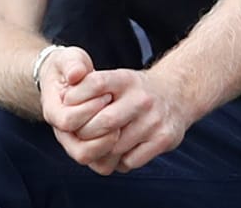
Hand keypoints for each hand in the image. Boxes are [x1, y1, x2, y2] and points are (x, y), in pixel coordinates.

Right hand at [35, 47, 117, 171]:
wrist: (72, 81)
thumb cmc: (72, 68)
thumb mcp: (70, 58)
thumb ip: (72, 64)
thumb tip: (77, 74)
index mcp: (53, 111)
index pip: (69, 121)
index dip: (90, 108)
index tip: (107, 94)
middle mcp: (62, 133)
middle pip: (82, 149)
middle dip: (105, 127)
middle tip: (118, 107)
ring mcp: (76, 145)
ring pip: (95, 161)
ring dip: (113, 143)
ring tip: (124, 121)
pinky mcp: (92, 152)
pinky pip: (105, 165)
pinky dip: (119, 153)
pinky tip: (127, 131)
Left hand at [61, 66, 195, 174]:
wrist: (176, 95)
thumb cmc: (134, 92)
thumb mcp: (117, 80)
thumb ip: (91, 88)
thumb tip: (64, 104)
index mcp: (125, 79)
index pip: (95, 84)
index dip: (77, 98)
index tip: (69, 107)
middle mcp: (141, 98)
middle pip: (103, 122)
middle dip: (87, 132)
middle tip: (81, 135)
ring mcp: (154, 120)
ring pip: (116, 146)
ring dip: (103, 150)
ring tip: (100, 144)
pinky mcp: (164, 139)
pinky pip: (130, 160)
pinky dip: (120, 160)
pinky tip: (120, 151)